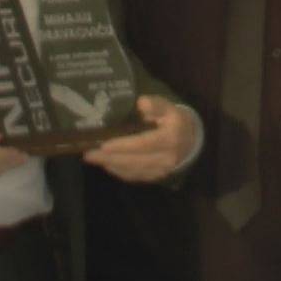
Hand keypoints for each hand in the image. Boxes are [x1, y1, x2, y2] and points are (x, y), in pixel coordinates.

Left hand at [82, 96, 198, 182]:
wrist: (190, 140)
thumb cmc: (174, 120)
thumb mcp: (168, 107)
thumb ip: (156, 104)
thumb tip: (141, 103)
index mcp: (170, 138)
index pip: (144, 144)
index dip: (123, 145)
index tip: (104, 144)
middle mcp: (167, 157)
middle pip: (135, 160)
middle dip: (110, 157)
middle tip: (89, 153)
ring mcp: (162, 170)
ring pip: (134, 170)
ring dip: (111, 165)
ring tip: (92, 158)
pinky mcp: (157, 176)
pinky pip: (136, 176)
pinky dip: (120, 171)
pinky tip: (107, 164)